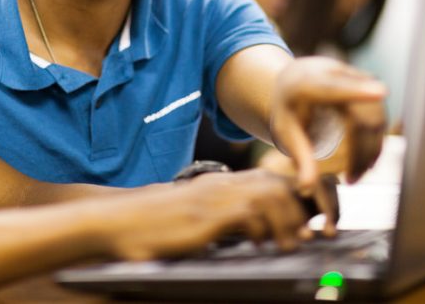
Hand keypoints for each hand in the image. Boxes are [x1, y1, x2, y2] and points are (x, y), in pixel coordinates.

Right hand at [96, 169, 312, 260]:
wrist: (118, 220)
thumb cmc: (154, 224)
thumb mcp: (193, 215)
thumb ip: (219, 215)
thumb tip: (247, 228)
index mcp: (217, 184)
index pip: (266, 179)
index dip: (290, 198)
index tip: (302, 221)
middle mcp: (218, 185)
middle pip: (274, 184)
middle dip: (297, 210)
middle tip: (305, 235)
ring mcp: (211, 198)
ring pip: (268, 196)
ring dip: (287, 221)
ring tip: (290, 244)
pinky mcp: (204, 215)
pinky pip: (247, 214)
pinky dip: (263, 230)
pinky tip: (260, 245)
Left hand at [270, 56, 385, 194]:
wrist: (296, 80)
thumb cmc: (288, 109)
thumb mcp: (286, 133)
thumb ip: (300, 158)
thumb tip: (306, 190)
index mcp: (307, 82)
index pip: (333, 87)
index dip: (357, 90)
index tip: (381, 91)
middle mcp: (334, 73)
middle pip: (361, 113)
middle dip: (361, 150)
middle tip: (352, 180)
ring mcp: (353, 75)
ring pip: (375, 115)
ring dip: (371, 148)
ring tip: (356, 175)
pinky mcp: (367, 82)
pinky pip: (379, 113)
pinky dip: (375, 139)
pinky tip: (365, 161)